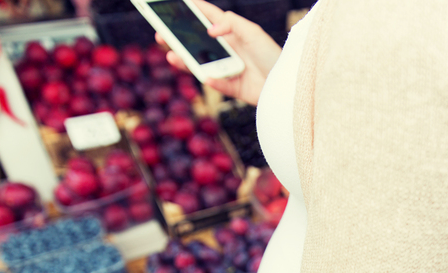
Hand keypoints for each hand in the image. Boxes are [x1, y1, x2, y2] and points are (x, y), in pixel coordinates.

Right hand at [155, 0, 281, 105]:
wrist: (287, 85)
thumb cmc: (273, 55)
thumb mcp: (253, 33)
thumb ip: (231, 24)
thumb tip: (209, 29)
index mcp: (232, 33)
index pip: (208, 18)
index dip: (192, 9)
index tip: (175, 2)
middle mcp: (227, 50)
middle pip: (196, 43)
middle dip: (177, 39)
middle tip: (160, 34)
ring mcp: (228, 69)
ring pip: (200, 65)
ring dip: (184, 61)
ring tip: (171, 56)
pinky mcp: (232, 88)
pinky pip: (218, 84)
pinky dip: (213, 81)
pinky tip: (207, 76)